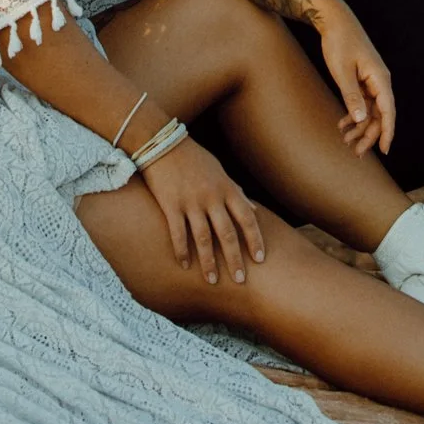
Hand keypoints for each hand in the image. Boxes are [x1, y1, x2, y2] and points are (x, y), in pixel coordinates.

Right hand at [142, 135, 266, 286]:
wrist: (163, 143)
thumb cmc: (195, 159)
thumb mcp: (221, 172)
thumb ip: (237, 192)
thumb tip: (254, 209)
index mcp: (227, 189)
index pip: (247, 218)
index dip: (255, 239)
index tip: (260, 259)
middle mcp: (212, 197)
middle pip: (228, 233)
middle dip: (235, 259)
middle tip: (241, 280)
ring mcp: (191, 202)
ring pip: (204, 238)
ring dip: (209, 262)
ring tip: (213, 280)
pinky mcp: (170, 205)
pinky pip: (178, 233)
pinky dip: (182, 251)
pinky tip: (185, 265)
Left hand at [311, 0, 396, 154]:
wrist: (334, 20)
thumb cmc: (339, 42)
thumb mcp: (342, 72)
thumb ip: (352, 97)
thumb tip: (361, 119)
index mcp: (380, 79)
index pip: (388, 111)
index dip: (387, 132)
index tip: (384, 150)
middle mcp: (380, 81)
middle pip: (379, 114)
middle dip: (368, 134)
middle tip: (356, 152)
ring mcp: (371, 80)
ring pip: (370, 110)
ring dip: (360, 126)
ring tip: (346, 142)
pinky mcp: (363, 78)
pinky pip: (363, 102)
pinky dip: (354, 114)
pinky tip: (343, 124)